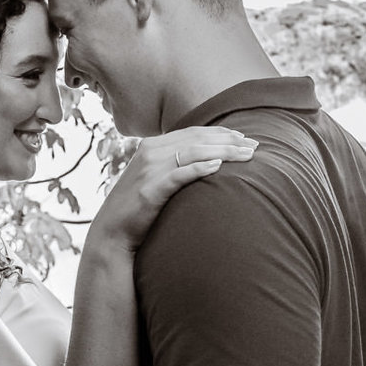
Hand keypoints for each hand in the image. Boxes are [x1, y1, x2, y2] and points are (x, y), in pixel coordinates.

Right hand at [91, 126, 256, 252]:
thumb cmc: (137, 209)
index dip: (220, 133)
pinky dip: (199, 168)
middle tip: (255, 146)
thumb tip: (204, 162)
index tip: (244, 137)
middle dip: (228, 140)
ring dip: (223, 152)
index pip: (193, 133)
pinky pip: (179, 174)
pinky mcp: (150, 189)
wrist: (111, 233)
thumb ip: (172, 166)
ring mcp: (149, 169)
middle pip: (197, 139)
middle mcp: (150, 152)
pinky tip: (218, 167)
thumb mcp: (153, 180)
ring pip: (193, 152)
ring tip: (246, 156)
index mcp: (152, 146)